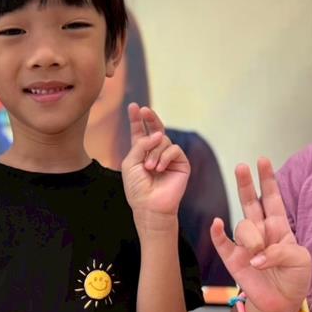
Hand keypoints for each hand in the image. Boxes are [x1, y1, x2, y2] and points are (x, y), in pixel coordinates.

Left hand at [121, 103, 189, 221]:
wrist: (149, 205)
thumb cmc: (137, 188)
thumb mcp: (130, 163)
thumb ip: (140, 144)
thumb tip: (157, 134)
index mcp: (141, 153)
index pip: (139, 132)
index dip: (137, 119)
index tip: (133, 106)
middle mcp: (156, 152)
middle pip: (155, 129)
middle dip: (150, 118)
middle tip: (144, 110)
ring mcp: (169, 157)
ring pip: (162, 140)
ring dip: (154, 153)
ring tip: (149, 168)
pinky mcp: (181, 163)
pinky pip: (174, 149)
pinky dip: (165, 157)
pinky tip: (159, 168)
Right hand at [210, 157, 310, 311]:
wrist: (282, 303)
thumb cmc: (295, 279)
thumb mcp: (301, 260)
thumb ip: (282, 250)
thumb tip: (256, 255)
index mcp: (279, 227)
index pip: (272, 198)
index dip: (268, 180)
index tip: (263, 160)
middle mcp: (261, 232)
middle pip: (250, 202)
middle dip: (246, 183)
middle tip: (241, 166)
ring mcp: (245, 244)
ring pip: (243, 227)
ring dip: (253, 240)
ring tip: (259, 258)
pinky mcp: (233, 259)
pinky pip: (222, 243)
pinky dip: (218, 233)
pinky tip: (217, 223)